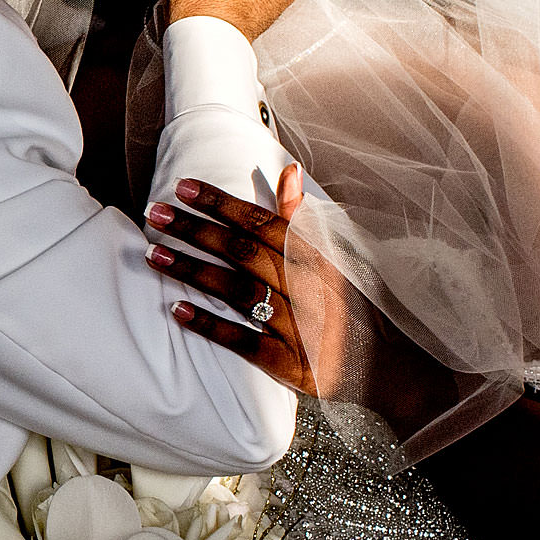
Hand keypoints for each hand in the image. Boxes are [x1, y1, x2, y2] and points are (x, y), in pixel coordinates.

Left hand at [145, 167, 448, 431]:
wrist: (384, 369)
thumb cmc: (348, 308)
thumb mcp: (331, 260)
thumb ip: (300, 219)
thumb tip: (288, 170)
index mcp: (316, 259)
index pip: (263, 222)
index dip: (222, 202)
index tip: (184, 185)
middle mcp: (308, 288)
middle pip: (244, 252)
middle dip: (196, 229)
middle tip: (154, 212)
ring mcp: (299, 326)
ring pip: (240, 291)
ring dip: (194, 271)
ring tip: (154, 254)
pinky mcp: (290, 363)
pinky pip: (245, 341)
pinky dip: (211, 325)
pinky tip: (177, 311)